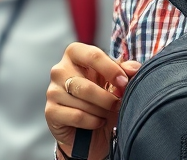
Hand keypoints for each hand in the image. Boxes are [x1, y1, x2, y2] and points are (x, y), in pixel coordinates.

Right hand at [46, 43, 141, 159]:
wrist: (90, 131)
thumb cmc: (103, 100)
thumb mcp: (115, 83)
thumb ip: (125, 71)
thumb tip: (135, 68)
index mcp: (75, 54)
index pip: (93, 55)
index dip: (112, 70)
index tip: (124, 82)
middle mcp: (59, 70)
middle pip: (87, 85)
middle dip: (108, 99)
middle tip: (117, 105)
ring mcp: (52, 91)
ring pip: (83, 103)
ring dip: (101, 112)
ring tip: (105, 114)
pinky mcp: (50, 111)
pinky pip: (77, 116)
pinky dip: (93, 122)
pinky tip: (96, 122)